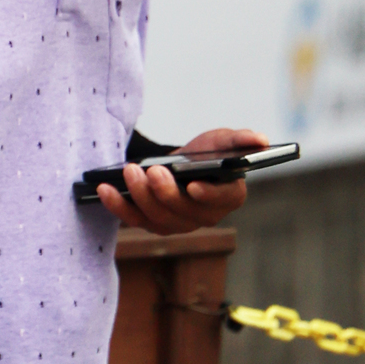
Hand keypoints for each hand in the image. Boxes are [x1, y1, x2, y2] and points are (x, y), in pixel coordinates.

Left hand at [97, 127, 266, 235]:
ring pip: (158, 217)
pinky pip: (133, 219)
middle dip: (166, 191)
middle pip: (185, 212)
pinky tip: (103, 189)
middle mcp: (204, 217)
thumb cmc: (205, 153)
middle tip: (152, 170)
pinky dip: (116, 205)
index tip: (193, 184)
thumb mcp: (222, 140)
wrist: (178, 163)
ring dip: (141, 196)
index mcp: (228, 197)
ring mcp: (177, 224)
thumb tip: (261, 140)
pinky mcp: (151, 224)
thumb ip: (241, 140)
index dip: (209, 195)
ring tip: (130, 172)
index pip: (223, 200)